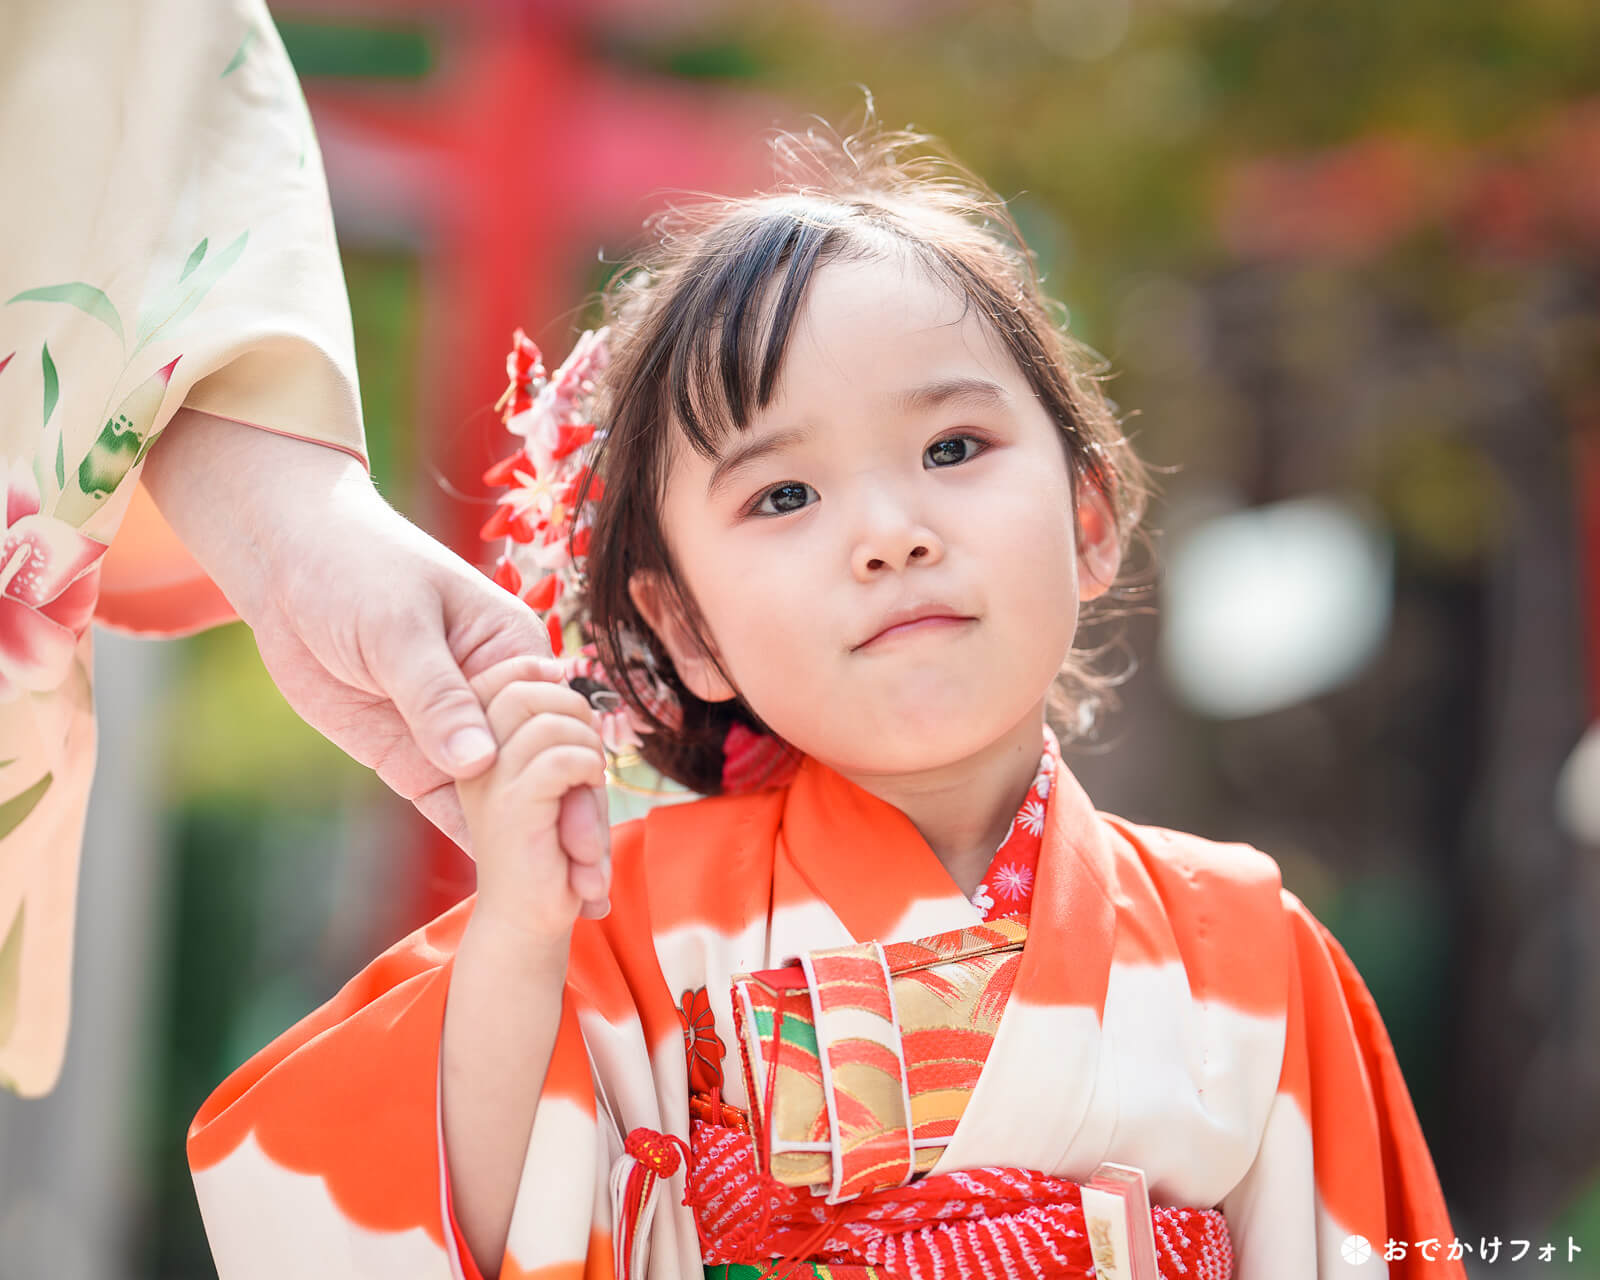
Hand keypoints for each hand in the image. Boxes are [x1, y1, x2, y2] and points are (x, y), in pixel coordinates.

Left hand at [138, 410, 610, 910]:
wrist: (286, 564)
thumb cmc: (356, 568)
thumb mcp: (399, 628)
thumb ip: (438, 697)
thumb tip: (478, 761)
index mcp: (513, 651)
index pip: (561, 727)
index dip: (578, 785)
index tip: (586, 841)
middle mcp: (496, 698)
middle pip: (541, 771)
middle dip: (565, 829)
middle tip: (585, 893)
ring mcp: (452, 730)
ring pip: (502, 796)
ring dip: (528, 846)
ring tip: (557, 906)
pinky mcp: (411, 755)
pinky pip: (448, 806)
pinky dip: (476, 842)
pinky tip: (502, 885)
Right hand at [458, 655, 612, 938]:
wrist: (529, 919)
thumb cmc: (552, 845)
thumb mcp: (555, 775)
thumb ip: (554, 729)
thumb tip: (570, 683)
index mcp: (474, 747)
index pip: (501, 679)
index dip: (541, 675)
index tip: (571, 699)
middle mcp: (471, 761)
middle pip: (522, 691)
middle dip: (572, 710)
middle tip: (586, 754)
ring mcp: (486, 783)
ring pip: (548, 724)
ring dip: (586, 747)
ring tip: (589, 784)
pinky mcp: (511, 809)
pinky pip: (559, 760)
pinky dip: (587, 769)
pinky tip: (587, 794)